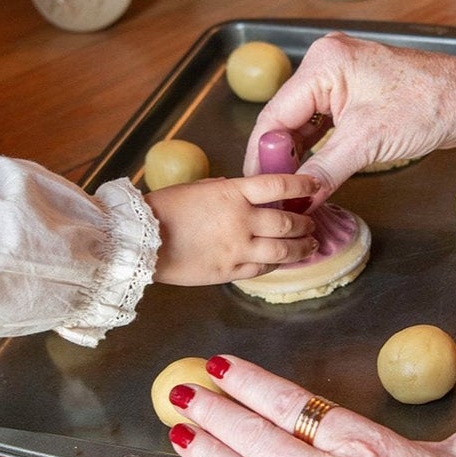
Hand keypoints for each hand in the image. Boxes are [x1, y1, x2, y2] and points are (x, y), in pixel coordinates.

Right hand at [147, 172, 317, 285]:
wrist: (141, 241)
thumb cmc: (164, 210)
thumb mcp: (200, 189)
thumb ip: (228, 192)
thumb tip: (248, 195)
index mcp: (232, 193)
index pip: (279, 185)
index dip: (302, 184)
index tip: (314, 185)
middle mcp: (241, 221)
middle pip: (288, 222)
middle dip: (305, 223)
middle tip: (311, 223)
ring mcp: (237, 249)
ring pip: (284, 250)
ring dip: (301, 247)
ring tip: (309, 245)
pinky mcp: (230, 272)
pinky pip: (263, 269)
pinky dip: (277, 264)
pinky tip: (281, 261)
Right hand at [244, 35, 455, 206]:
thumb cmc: (430, 106)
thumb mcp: (368, 142)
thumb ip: (324, 171)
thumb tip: (296, 200)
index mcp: (323, 63)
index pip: (275, 114)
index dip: (263, 153)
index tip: (256, 186)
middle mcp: (326, 64)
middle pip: (286, 117)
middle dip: (279, 156)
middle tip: (272, 192)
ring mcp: (341, 78)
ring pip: (303, 123)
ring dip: (297, 155)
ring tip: (288, 187)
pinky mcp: (355, 93)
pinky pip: (324, 123)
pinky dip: (317, 148)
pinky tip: (310, 172)